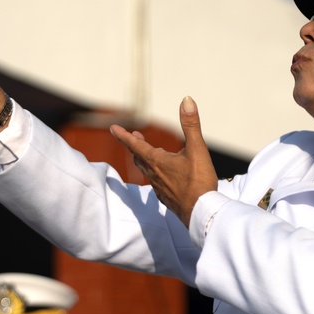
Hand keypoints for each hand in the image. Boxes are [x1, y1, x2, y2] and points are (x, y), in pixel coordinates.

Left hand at [110, 96, 217, 226]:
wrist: (201, 214)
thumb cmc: (199, 181)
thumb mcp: (197, 149)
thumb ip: (191, 124)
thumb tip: (186, 100)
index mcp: (157, 161)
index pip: (135, 145)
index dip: (123, 135)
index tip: (112, 128)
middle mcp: (154, 174)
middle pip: (139, 158)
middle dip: (135, 145)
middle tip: (134, 136)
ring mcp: (159, 188)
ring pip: (147, 171)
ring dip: (145, 159)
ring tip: (150, 153)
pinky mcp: (167, 198)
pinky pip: (156, 183)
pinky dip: (156, 174)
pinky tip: (164, 177)